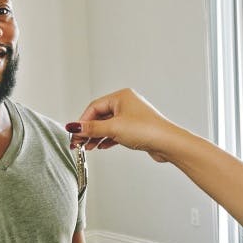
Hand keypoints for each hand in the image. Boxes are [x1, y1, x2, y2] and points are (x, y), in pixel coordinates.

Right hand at [66, 89, 188, 162]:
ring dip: (96, 136)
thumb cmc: (146, 130)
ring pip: (108, 125)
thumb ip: (92, 128)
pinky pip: (116, 132)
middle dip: (88, 130)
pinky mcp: (135, 129)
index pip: (94, 107)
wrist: (167, 143)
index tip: (74, 132)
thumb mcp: (114, 128)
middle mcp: (126, 103)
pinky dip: (107, 138)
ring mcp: (131, 116)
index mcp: (121, 96)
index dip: (83, 121)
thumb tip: (74, 126)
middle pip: (100, 116)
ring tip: (87, 146)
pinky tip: (100, 146)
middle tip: (77, 141)